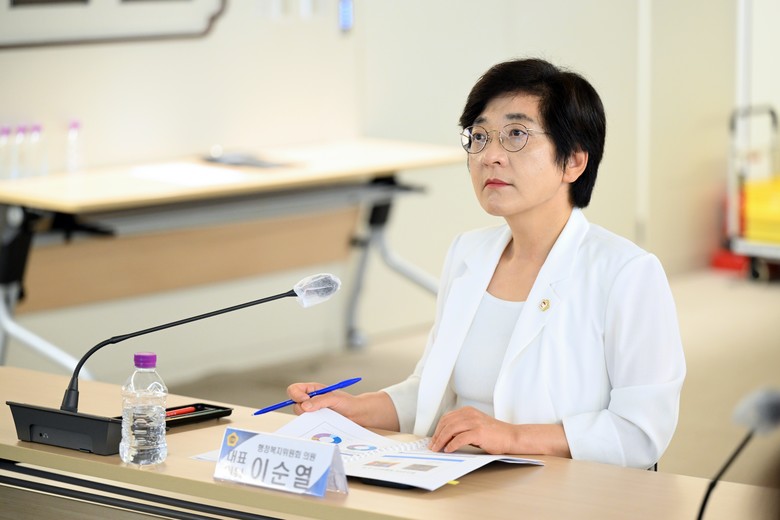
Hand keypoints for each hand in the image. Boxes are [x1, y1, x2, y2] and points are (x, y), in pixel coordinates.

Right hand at [286, 382, 400, 431]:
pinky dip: (311, 424)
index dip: (296, 394)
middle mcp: (310, 400)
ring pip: (300, 415)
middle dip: (301, 407)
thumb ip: (320, 400)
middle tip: (314, 410)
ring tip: (323, 415)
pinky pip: (307, 423)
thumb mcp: (334, 398)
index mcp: (313, 390)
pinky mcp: (316, 421)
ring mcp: (312, 411)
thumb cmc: (348, 403)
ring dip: (308, 416)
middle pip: (294, 403)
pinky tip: (321, 423)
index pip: (295, 389)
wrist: (357, 414)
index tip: (305, 400)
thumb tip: (305, 406)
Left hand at [429, 406, 513, 453]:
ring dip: (441, 440)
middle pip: (446, 423)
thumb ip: (462, 428)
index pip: (446, 418)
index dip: (437, 429)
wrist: (511, 436)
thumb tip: (445, 438)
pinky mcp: (479, 432)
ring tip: (438, 449)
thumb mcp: (475, 425)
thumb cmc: (494, 434)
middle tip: (433, 446)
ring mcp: (474, 422)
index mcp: (468, 411)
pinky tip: (449, 449)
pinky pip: (460, 438)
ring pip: (451, 429)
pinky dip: (452, 445)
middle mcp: (470, 414)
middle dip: (437, 436)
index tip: (433, 439)